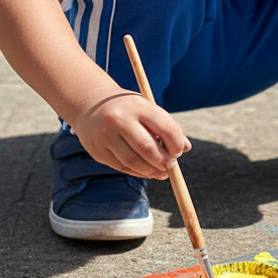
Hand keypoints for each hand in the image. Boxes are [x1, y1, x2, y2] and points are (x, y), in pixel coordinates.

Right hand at [70, 92, 191, 179]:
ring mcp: (105, 136)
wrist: (90, 105)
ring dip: (152, 171)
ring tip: (161, 172)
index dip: (176, 144)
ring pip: (134, 161)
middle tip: (170, 165)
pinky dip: (138, 172)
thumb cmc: (128, 108)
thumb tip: (186, 147)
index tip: (179, 151)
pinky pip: (122, 167)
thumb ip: (168, 125)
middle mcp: (119, 119)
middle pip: (148, 148)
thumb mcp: (147, 108)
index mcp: (137, 105)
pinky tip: (146, 171)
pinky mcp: (97, 151)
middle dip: (164, 161)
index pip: (165, 128)